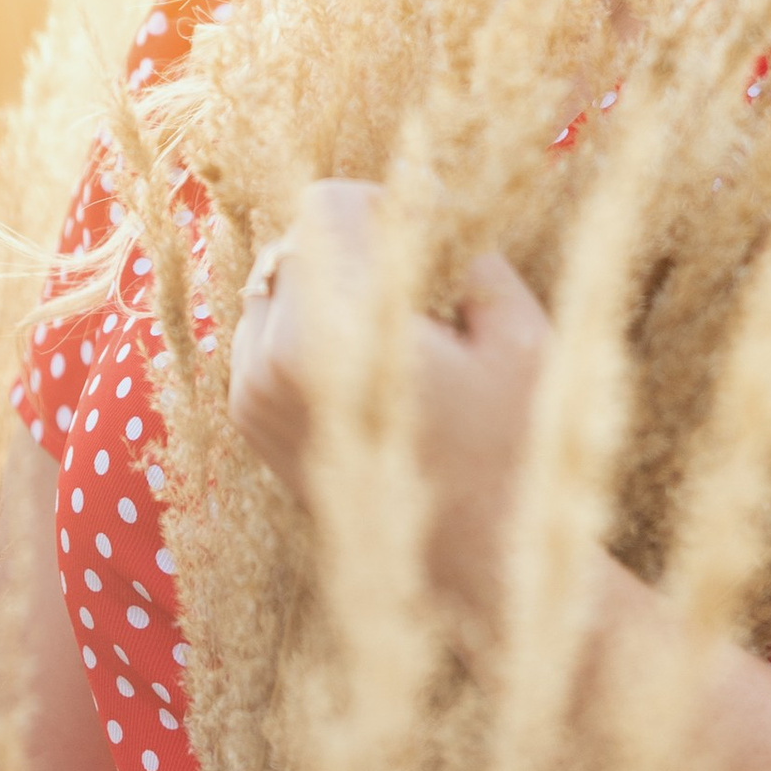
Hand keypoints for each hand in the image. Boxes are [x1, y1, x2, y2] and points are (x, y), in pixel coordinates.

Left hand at [228, 187, 551, 622]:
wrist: (481, 567)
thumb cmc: (514, 450)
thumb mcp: (517, 334)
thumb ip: (466, 253)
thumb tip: (433, 212)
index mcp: (331, 332)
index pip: (323, 208)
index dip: (386, 203)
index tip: (436, 231)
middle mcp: (271, 361)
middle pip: (297, 244)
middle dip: (359, 246)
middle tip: (427, 282)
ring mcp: (253, 397)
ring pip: (276, 288)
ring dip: (331, 287)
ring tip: (402, 330)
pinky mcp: (253, 425)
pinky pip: (266, 337)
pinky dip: (312, 329)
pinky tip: (376, 367)